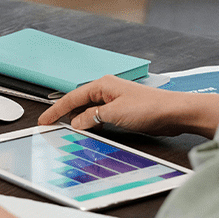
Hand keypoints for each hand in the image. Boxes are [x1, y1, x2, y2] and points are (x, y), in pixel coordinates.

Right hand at [38, 75, 218, 137]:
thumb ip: (92, 117)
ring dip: (80, 121)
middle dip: (65, 114)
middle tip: (51, 127)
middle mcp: (107, 90)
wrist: (174, 112)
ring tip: (67, 132)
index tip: (44, 120)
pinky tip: (90, 132)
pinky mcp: (123, 111)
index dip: (56, 109)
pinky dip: (92, 124)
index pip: (72, 97)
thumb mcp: (114, 114)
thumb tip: (77, 122)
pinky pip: (100, 117)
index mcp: (102, 84)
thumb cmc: (149, 107)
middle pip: (79, 102)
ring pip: (90, 110)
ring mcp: (115, 100)